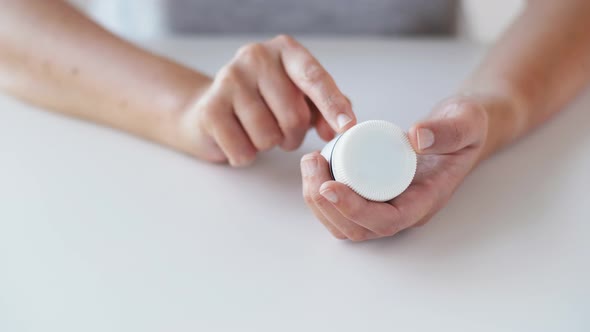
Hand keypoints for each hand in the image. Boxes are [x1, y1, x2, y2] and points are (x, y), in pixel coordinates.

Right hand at [177, 35, 355, 165]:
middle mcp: (256, 57)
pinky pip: (243, 150)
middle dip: (294, 136)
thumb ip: (326, 108)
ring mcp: (229, 79)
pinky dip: (246, 155)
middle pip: (294, 116)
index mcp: (286, 50)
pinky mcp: (210, 108)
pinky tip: (239, 138)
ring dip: (269, 145)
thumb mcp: (301, 98)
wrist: (212, 109)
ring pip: (268, 136)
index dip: (332, 104)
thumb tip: (337, 128)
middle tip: (284, 132)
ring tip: (260, 131)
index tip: (346, 126)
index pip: (314, 77)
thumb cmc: (265, 103)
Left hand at [301, 96, 488, 240]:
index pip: (385, 221)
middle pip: (357, 229)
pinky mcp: (373, 197)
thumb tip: (417, 137)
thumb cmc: (465, 128)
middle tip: (312, 163)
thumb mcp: (466, 122)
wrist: (459, 129)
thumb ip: (449, 130)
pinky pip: (341, 210)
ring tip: (310, 162)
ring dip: (318, 201)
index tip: (329, 186)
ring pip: (344, 224)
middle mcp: (403, 211)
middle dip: (326, 203)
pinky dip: (321, 194)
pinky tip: (314, 167)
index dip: (354, 210)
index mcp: (425, 201)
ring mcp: (387, 206)